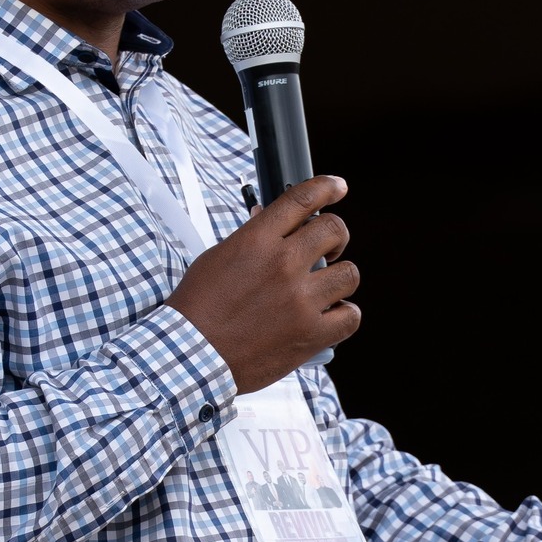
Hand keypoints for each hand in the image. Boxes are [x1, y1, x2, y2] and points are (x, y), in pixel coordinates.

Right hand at [165, 175, 360, 392]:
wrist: (192, 354)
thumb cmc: (197, 309)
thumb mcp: (217, 259)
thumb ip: (251, 238)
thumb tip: (269, 219)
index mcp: (258, 241)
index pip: (303, 199)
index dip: (327, 187)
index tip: (337, 187)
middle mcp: (283, 265)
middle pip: (334, 230)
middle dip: (335, 236)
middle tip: (329, 248)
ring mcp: (300, 301)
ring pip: (349, 274)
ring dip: (340, 277)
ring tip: (326, 287)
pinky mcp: (310, 335)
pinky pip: (350, 317)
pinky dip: (344, 315)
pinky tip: (332, 315)